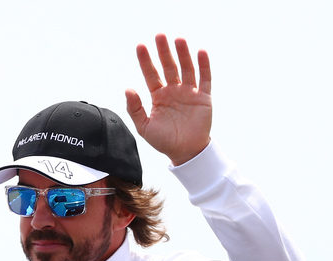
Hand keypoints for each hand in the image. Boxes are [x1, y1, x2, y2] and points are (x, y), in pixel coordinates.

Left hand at [125, 34, 211, 165]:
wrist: (186, 153)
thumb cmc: (164, 141)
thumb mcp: (145, 127)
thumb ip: (135, 109)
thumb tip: (127, 88)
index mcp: (159, 96)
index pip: (151, 74)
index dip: (145, 60)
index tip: (140, 46)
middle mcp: (174, 91)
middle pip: (168, 66)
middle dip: (164, 51)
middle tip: (159, 35)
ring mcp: (189, 92)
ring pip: (186, 69)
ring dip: (183, 54)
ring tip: (178, 39)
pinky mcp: (204, 97)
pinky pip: (205, 78)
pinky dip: (204, 65)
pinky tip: (200, 52)